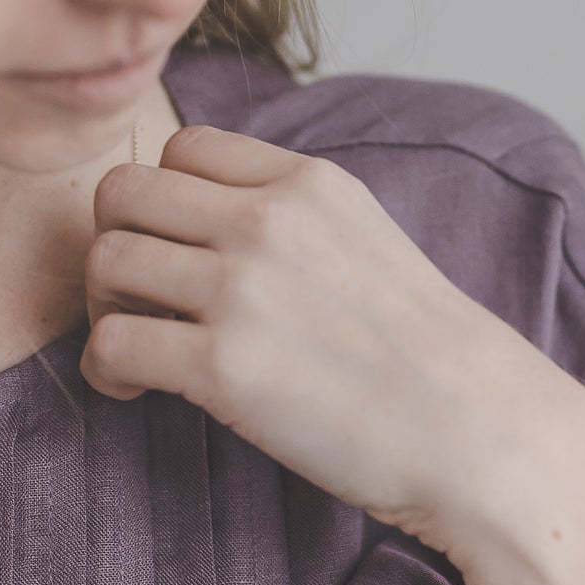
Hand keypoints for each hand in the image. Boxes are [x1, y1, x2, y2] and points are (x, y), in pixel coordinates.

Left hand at [80, 124, 584, 560]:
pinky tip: (135, 394)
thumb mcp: (373, 250)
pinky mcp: (223, 368)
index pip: (185, 147)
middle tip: (137, 304)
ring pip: (104, 261)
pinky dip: (106, 372)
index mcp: (308, 184)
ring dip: (102, 310)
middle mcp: (268, 221)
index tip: (179, 257)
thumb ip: (301, 228)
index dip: (164, 203)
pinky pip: (110, 346)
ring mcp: (243, 291)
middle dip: (115, 246)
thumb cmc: (433, 367)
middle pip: (123, 192)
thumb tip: (229, 241)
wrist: (481, 437)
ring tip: (136, 353)